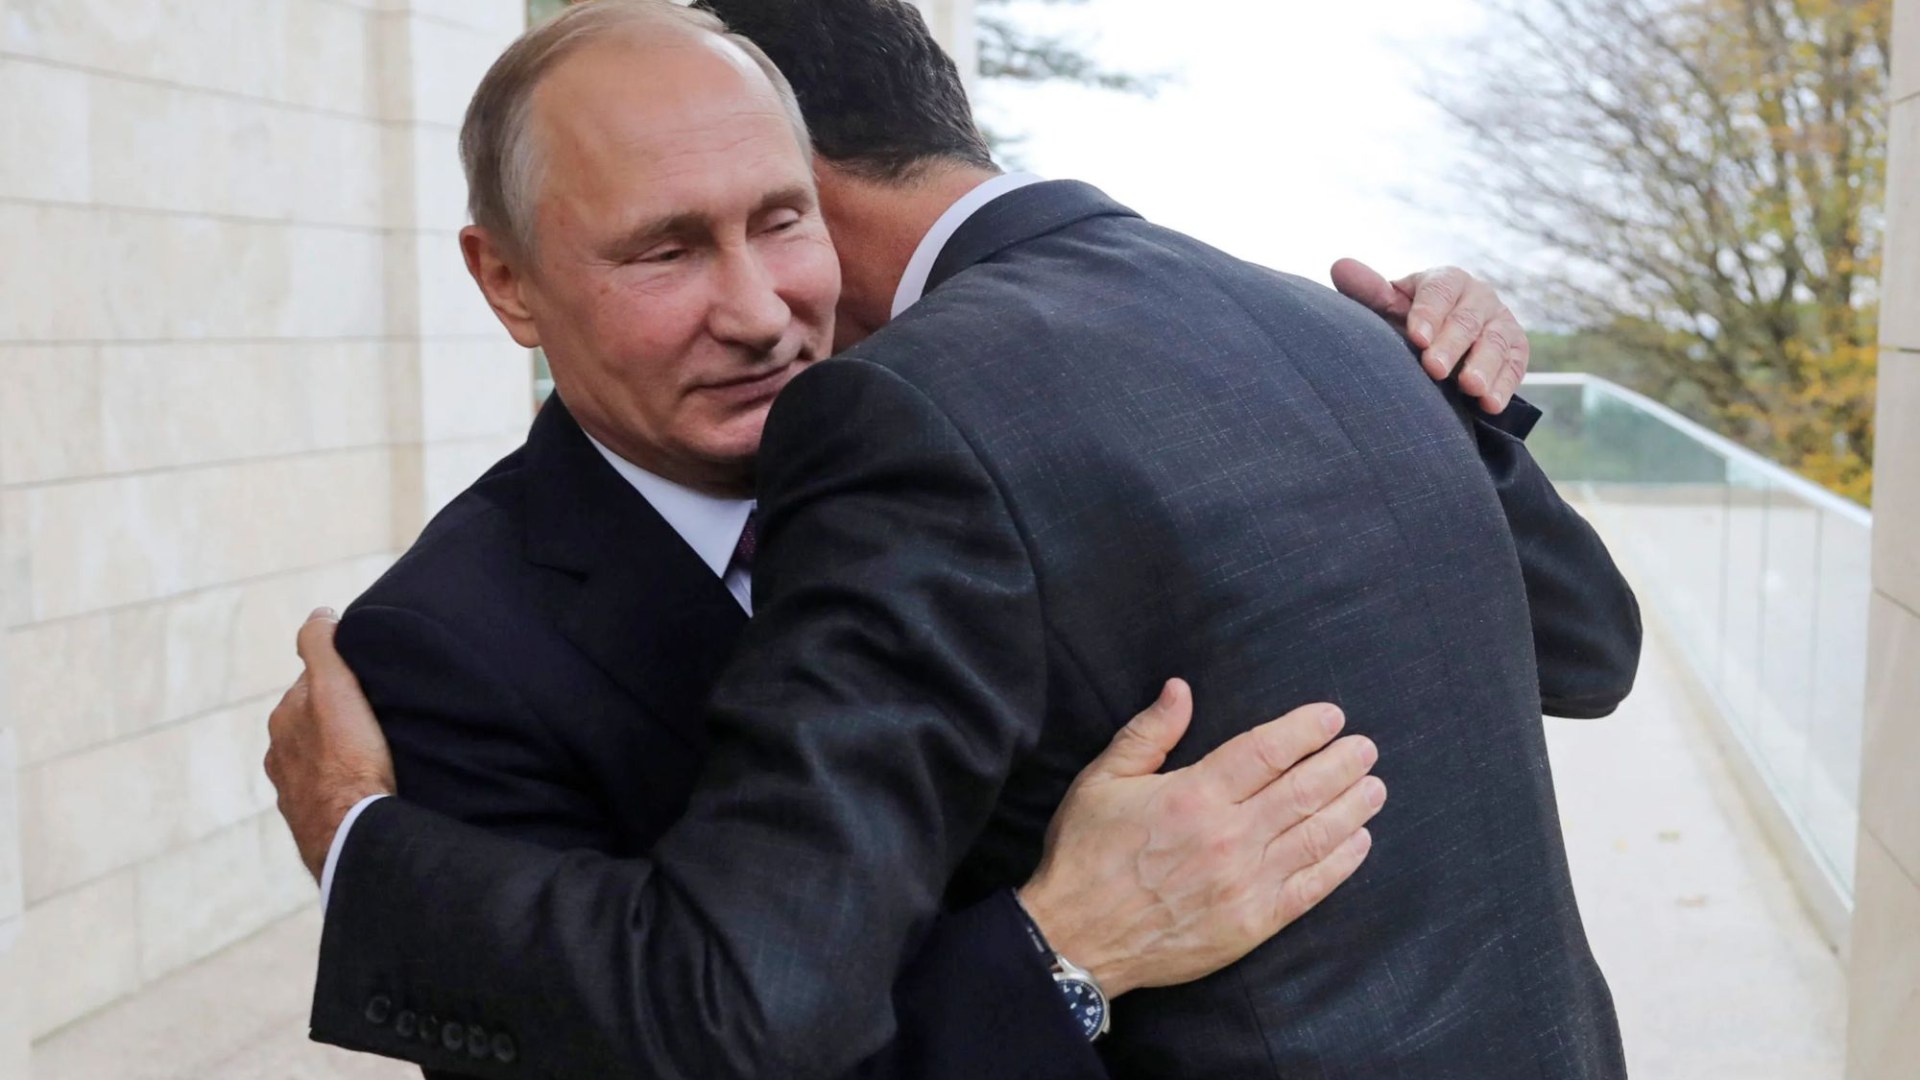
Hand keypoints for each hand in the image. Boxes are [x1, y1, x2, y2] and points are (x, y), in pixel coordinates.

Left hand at [263, 609, 397, 882]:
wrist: (352, 832)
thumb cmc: (347, 759)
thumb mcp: (334, 688)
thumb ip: (321, 646)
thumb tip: (319, 613)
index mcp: (283, 719)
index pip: (313, 683)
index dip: (343, 677)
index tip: (371, 682)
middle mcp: (279, 754)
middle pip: (315, 721)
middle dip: (340, 717)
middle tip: (380, 717)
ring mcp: (292, 791)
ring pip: (320, 759)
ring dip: (342, 753)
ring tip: (377, 754)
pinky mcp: (312, 822)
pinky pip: (328, 793)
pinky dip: (343, 785)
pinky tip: (366, 787)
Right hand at [1017, 680, 1382, 997]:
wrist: (1078, 938)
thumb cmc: (1085, 855)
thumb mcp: (1102, 780)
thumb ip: (1148, 733)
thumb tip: (1181, 688)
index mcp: (1193, 795)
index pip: (1265, 751)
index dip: (1304, 730)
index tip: (1332, 717)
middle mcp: (1227, 836)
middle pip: (1302, 790)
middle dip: (1340, 765)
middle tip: (1366, 748)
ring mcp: (1244, 883)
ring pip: (1314, 836)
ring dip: (1351, 808)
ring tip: (1374, 788)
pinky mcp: (1252, 923)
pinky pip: (1309, 888)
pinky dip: (1340, 864)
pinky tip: (1359, 843)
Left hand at [1331, 258, 1529, 413]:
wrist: (1444, 344)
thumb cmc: (1410, 323)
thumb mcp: (1389, 308)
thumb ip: (1369, 292)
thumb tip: (1339, 267)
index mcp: (1446, 280)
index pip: (1440, 291)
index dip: (1428, 313)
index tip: (1415, 338)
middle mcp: (1478, 296)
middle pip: (1468, 318)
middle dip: (1452, 344)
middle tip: (1434, 368)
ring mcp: (1500, 322)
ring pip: (1497, 341)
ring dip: (1484, 366)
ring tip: (1470, 387)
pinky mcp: (1516, 349)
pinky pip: (1515, 365)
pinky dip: (1504, 385)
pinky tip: (1490, 404)